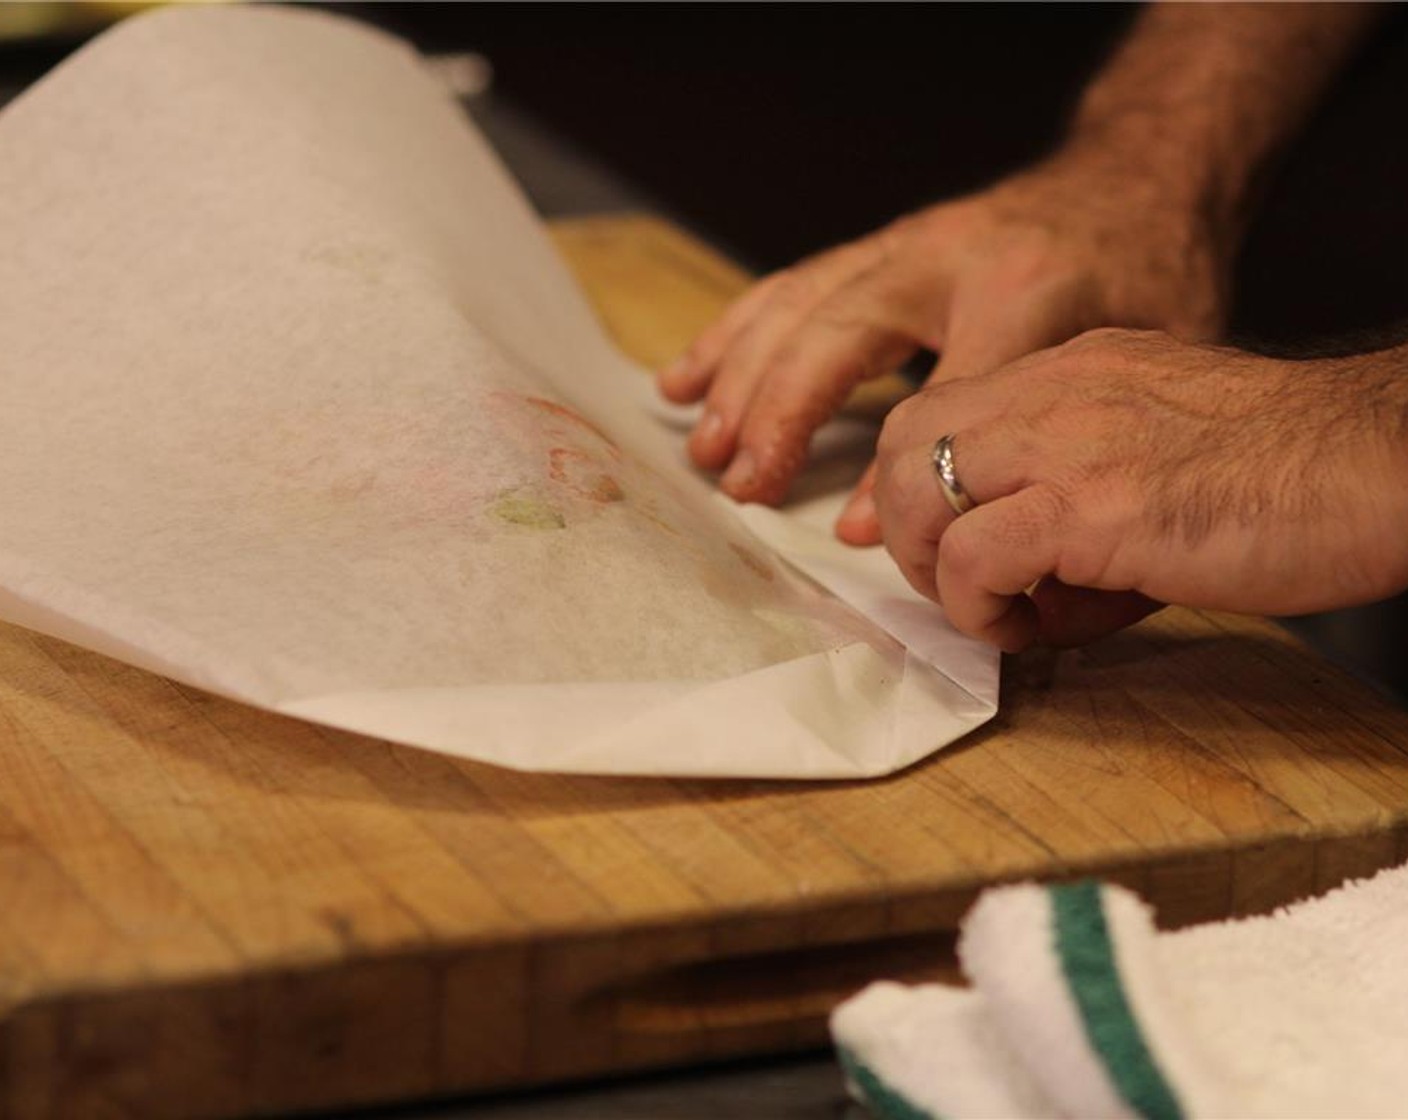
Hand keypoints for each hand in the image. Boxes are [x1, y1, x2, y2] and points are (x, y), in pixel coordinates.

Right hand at [657, 150, 1229, 542]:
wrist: (1141, 175)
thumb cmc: (1152, 277)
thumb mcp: (1147, 356)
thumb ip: (1053, 430)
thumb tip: (935, 509)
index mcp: (1023, 290)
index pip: (942, 392)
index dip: (896, 466)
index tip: (853, 530)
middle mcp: (947, 256)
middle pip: (838, 333)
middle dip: (778, 411)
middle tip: (738, 482)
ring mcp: (906, 244)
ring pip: (798, 305)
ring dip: (739, 374)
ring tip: (699, 441)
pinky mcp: (882, 246)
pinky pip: (791, 286)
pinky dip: (735, 331)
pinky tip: (691, 372)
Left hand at [874, 329, 1407, 650]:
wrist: (1381, 465)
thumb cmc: (1296, 476)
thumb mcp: (1164, 453)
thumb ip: (1089, 492)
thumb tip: (1037, 587)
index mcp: (1076, 371)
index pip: (942, 408)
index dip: (917, 482)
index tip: (936, 544)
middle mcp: (1057, 390)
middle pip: (906, 439)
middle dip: (905, 525)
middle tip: (956, 585)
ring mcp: (1069, 442)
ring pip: (916, 489)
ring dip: (933, 569)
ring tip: (997, 612)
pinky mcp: (1091, 506)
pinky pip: (975, 554)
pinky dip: (976, 604)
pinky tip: (1029, 627)